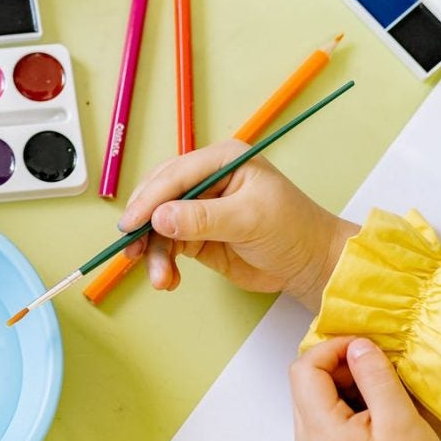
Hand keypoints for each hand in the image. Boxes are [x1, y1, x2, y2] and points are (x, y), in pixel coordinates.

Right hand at [117, 138, 356, 308]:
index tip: (131, 223)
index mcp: (222, 160)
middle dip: (144, 225)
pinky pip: (169, 245)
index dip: (150, 198)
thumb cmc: (292, 230)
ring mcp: (200, 208)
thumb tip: (160, 218)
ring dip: (155, 252)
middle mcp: (207, 180)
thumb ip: (203, 218)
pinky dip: (164, 263)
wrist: (309, 264)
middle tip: (132, 251)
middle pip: (160, 197)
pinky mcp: (198, 235)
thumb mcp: (249, 219)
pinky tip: (168, 279)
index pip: (175, 175)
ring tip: (161, 279)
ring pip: (160, 226)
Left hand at [291, 338, 440, 440]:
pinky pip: (327, 407)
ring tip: (382, 387)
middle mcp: (307, 437)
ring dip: (347, 378)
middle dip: (341, 362)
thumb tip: (358, 345)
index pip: (305, 369)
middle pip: (307, 378)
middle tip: (377, 366)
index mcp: (320, 431)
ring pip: (317, 390)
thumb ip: (376, 379)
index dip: (332, 348)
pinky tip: (377, 403)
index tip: (364, 346)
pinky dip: (350, 395)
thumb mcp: (401, 422)